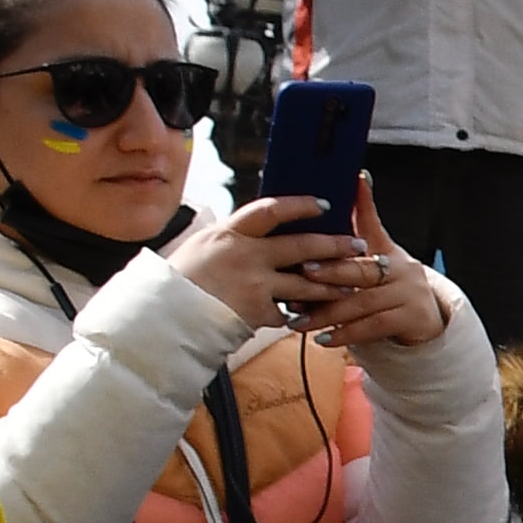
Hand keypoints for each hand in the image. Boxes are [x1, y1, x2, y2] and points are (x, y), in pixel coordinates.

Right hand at [175, 193, 374, 334]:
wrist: (165, 317)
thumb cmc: (180, 280)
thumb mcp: (202, 246)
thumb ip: (233, 237)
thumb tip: (259, 226)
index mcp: (228, 233)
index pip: (271, 210)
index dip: (300, 205)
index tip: (324, 204)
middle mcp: (245, 255)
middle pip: (302, 246)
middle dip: (335, 245)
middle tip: (358, 244)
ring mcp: (254, 284)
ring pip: (307, 284)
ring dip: (333, 285)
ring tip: (352, 285)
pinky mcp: (258, 312)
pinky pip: (288, 314)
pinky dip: (300, 316)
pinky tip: (316, 317)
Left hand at [304, 175, 451, 351]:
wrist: (428, 318)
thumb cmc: (391, 285)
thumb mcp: (379, 253)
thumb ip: (361, 225)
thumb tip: (355, 181)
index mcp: (388, 250)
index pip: (368, 230)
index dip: (350, 223)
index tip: (324, 226)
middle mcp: (403, 268)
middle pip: (362, 271)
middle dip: (330, 274)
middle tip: (302, 275)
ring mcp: (410, 294)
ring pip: (363, 302)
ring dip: (328, 313)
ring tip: (299, 320)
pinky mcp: (413, 318)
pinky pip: (374, 326)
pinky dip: (347, 333)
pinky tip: (325, 339)